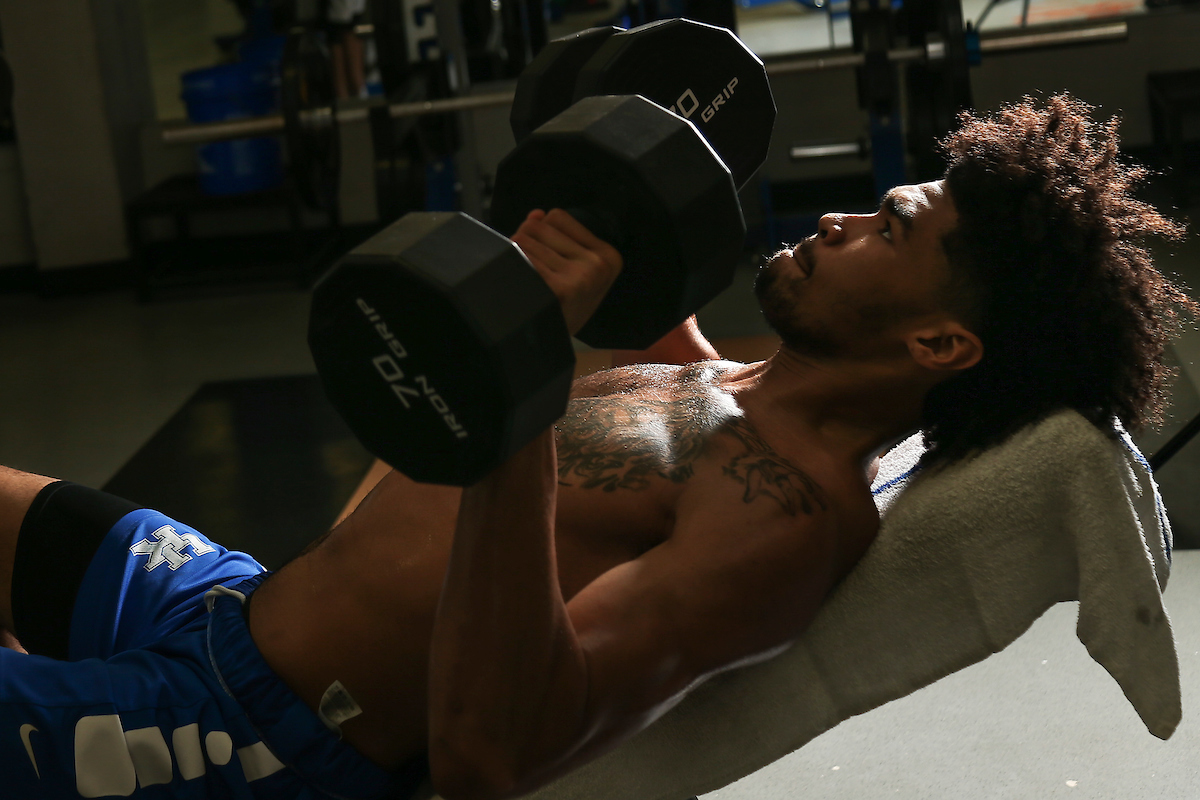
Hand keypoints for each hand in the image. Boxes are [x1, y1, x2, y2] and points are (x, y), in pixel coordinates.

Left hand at [511, 208, 622, 336]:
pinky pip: (521, 258)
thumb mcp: (574, 271)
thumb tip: (536, 213)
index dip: (542, 230)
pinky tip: (520, 283)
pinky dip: (512, 266)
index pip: (558, 216)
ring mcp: (581, 276)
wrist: (553, 346)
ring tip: (525, 277)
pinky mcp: (560, 288)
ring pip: (525, 240)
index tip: (545, 253)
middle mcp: (598, 264)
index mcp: (608, 256)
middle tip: (530, 267)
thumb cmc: (563, 308)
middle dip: (526, 242)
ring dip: (516, 254)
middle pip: (538, 226)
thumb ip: (556, 237)